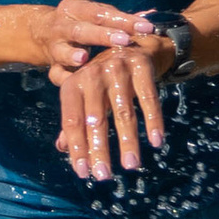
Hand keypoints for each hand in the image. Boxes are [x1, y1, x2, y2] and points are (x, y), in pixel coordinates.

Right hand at [34, 0, 155, 77]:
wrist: (42, 31)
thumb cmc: (82, 22)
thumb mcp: (95, 13)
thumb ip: (119, 18)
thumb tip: (149, 20)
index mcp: (76, 8)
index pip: (101, 12)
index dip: (124, 19)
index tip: (146, 27)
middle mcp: (62, 25)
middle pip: (82, 30)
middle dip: (103, 35)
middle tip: (125, 40)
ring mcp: (54, 46)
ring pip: (62, 50)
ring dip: (73, 55)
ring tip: (84, 58)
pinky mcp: (51, 65)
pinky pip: (55, 73)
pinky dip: (63, 79)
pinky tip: (73, 83)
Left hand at [55, 23, 181, 182]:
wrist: (132, 43)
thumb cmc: (103, 79)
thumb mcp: (85, 95)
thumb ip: (75, 120)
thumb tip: (62, 148)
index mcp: (73, 83)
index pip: (72, 120)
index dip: (77, 147)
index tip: (83, 172)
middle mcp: (92, 74)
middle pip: (96, 119)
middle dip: (99, 149)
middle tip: (104, 176)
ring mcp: (117, 68)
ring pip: (123, 111)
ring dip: (128, 141)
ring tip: (131, 165)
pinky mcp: (141, 65)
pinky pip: (149, 98)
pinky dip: (153, 121)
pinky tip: (156, 141)